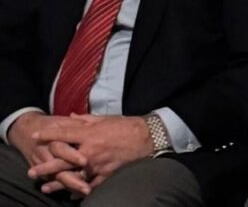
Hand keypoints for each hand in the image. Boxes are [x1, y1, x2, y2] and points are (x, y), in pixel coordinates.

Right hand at [8, 112, 89, 194]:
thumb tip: (91, 125)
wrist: (25, 131)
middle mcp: (46, 155)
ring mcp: (42, 165)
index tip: (84, 162)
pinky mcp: (41, 172)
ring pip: (56, 178)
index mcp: (52, 140)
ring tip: (83, 192)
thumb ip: (76, 124)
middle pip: (58, 169)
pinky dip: (63, 187)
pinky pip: (53, 181)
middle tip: (85, 187)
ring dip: (69, 186)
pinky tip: (75, 193)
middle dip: (72, 179)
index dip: (72, 156)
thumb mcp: (61, 121)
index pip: (61, 149)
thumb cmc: (49, 125)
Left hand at [30, 113, 151, 189]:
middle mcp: (91, 149)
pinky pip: (91, 184)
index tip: (35, 136)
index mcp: (91, 133)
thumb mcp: (106, 119)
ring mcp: (99, 164)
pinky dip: (81, 190)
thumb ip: (87, 120)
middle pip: (63, 159)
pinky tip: (71, 196)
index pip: (65, 133)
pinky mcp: (108, 174)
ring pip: (74, 175)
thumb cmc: (127, 126)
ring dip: (59, 182)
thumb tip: (71, 117)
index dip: (48, 134)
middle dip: (46, 166)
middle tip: (32, 172)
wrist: (149, 138)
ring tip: (46, 187)